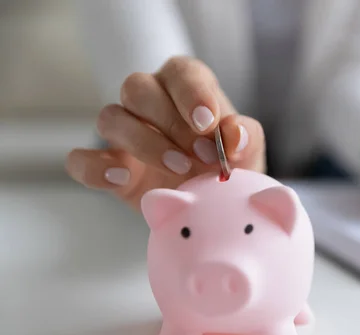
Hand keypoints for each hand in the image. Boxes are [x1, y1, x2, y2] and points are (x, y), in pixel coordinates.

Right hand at [65, 56, 265, 210]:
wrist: (213, 206)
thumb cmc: (229, 168)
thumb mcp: (247, 154)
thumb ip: (246, 138)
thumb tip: (234, 133)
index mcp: (186, 88)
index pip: (180, 71)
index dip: (192, 93)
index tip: (208, 122)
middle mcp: (150, 103)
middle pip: (138, 88)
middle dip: (169, 121)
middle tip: (201, 155)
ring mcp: (125, 135)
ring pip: (110, 117)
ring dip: (144, 143)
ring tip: (180, 170)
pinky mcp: (108, 166)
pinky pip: (81, 159)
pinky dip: (95, 168)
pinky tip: (123, 178)